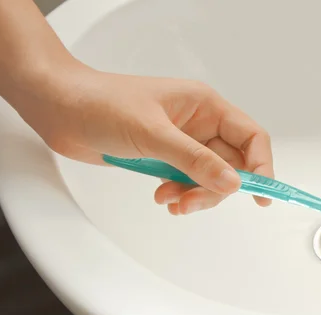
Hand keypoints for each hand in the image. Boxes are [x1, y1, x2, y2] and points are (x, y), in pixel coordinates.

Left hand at [12, 64, 273, 214]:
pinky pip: (186, 182)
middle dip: (216, 188)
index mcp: (205, 106)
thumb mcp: (154, 134)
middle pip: (231, 164)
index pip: (250, 137)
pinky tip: (160, 196)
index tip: (261, 194)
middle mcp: (199, 124)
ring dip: (194, 195)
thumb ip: (195, 160)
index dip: (261, 165)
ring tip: (170, 202)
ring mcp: (182, 143)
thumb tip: (234, 183)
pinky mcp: (164, 158)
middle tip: (192, 203)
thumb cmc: (103, 105)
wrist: (59, 109)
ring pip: (208, 178)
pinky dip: (178, 194)